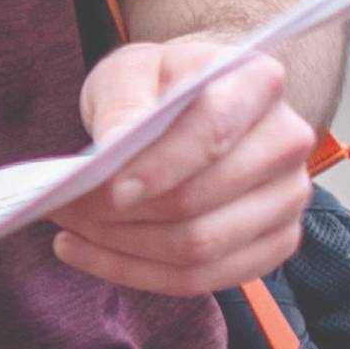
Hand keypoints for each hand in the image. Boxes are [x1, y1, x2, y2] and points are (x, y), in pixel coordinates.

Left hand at [52, 39, 315, 295]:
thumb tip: (115, 146)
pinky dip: (136, 272)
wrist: (196, 103)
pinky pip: (203, 278)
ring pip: (200, 248)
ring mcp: (288, 199)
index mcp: (257, 83)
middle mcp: (287, 143)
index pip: (212, 132)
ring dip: (121, 247)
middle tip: (61, 207)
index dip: (158, 167)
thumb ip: (124, 102)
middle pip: (200, 200)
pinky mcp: (274, 244)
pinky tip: (87, 251)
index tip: (105, 188)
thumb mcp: (129, 70)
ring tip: (68, 228)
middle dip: (121, 214)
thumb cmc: (160, 85)